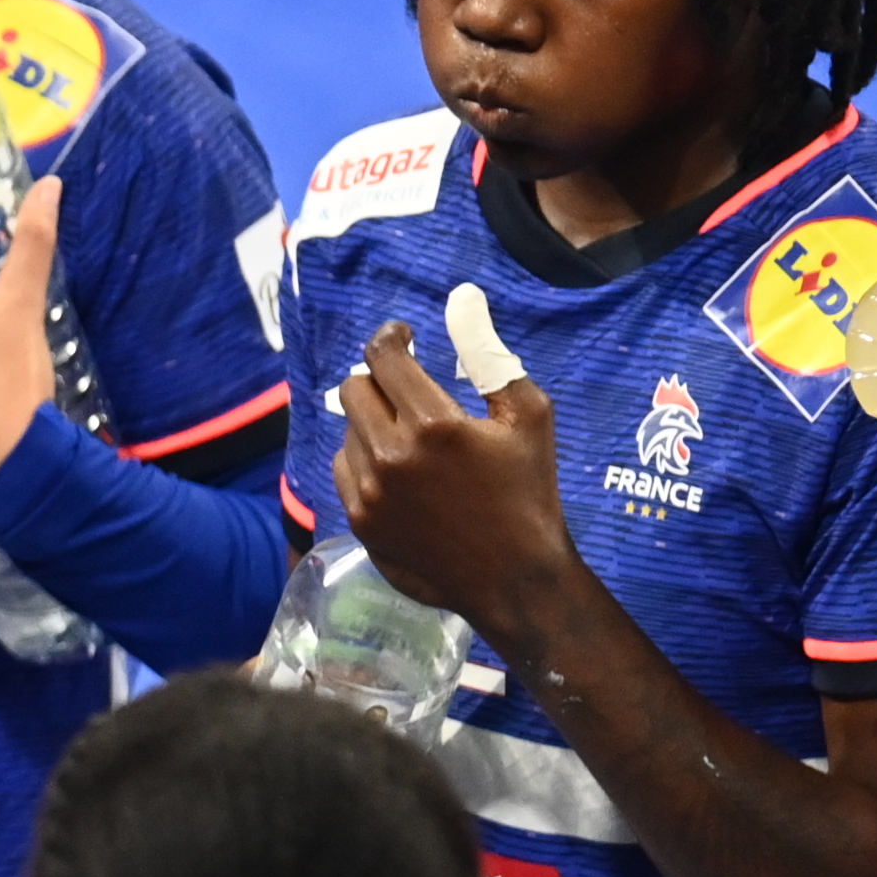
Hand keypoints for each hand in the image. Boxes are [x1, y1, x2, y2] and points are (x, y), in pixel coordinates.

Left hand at [334, 320, 578, 655]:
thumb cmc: (531, 491)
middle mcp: (391, 456)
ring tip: (412, 435)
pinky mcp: (360, 522)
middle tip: (408, 387)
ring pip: (349, 430)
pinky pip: (345, 469)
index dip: (392, 338)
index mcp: (433, 424)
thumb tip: (461, 298)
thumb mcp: (529, 415)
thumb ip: (488, 353)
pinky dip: (364, 458)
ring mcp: (370, 492)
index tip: (405, 337)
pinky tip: (398, 469)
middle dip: (380, 379)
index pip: (385, 357)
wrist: (514, 578)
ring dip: (373, 420)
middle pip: (355, 388)